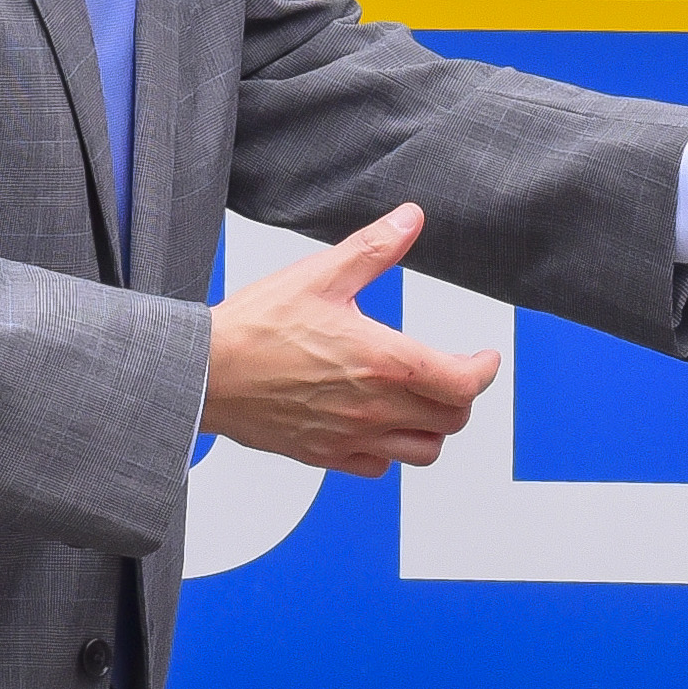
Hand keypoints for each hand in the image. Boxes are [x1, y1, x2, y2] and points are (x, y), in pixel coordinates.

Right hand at [201, 205, 497, 476]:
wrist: (202, 373)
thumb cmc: (254, 327)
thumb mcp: (320, 275)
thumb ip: (373, 249)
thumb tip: (410, 221)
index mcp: (382, 362)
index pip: (462, 382)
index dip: (484, 370)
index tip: (485, 358)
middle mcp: (373, 408)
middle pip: (451, 419)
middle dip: (461, 395)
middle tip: (452, 372)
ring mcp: (350, 437)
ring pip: (422, 451)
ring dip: (433, 428)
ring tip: (422, 401)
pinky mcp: (324, 455)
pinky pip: (378, 467)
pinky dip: (390, 449)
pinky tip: (378, 423)